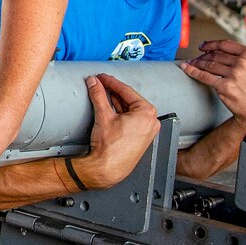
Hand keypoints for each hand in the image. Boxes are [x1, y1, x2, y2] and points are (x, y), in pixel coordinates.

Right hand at [75, 74, 159, 189]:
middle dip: (113, 91)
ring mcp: (147, 130)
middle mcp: (151, 122)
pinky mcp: (141, 137)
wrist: (108, 169)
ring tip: (101, 94)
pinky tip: (108, 107)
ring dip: (115, 101)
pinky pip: (131, 118)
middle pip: (129, 99)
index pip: (126, 91)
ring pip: (129, 108)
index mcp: (147, 113)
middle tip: (100, 83)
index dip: (111, 82)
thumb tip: (94, 83)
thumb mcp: (103, 116)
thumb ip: (98, 95)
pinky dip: (119, 111)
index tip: (101, 77)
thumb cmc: (111, 149)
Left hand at [180, 40, 245, 135]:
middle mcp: (242, 64)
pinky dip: (192, 71)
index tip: (203, 46)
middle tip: (196, 58)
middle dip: (203, 56)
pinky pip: (203, 76)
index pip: (225, 45)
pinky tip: (187, 68)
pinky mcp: (225, 86)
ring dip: (196, 63)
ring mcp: (234, 75)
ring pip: (208, 65)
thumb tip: (217, 50)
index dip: (210, 44)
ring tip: (191, 63)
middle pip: (215, 55)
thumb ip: (239, 58)